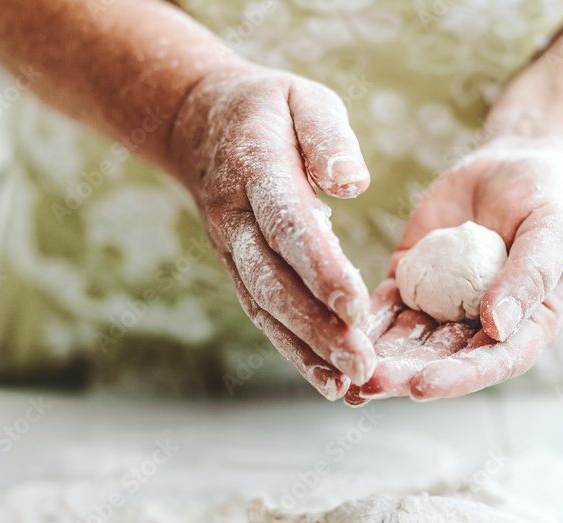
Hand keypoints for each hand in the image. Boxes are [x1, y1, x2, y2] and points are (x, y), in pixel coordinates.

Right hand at [170, 63, 375, 399]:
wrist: (200, 124)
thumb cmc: (269, 109)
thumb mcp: (303, 98)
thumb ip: (328, 136)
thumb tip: (354, 182)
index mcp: (256, 170)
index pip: (288, 225)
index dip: (320, 267)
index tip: (355, 304)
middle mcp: (235, 220)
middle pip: (273, 281)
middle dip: (316, 326)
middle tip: (361, 364)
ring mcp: (231, 250)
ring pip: (265, 308)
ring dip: (306, 350)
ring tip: (349, 385)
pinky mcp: (239, 271)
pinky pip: (264, 315)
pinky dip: (294, 351)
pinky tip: (329, 382)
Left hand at [346, 136, 562, 403]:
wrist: (522, 164)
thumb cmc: (556, 200)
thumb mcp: (555, 231)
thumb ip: (530, 277)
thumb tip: (498, 326)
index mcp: (528, 326)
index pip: (494, 362)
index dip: (458, 378)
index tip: (421, 388)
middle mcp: (483, 327)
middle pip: (442, 360)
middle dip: (404, 374)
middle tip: (367, 382)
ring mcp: (446, 306)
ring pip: (408, 341)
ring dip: (377, 357)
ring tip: (342, 369)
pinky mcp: (414, 281)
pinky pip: (386, 306)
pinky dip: (363, 321)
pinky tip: (333, 332)